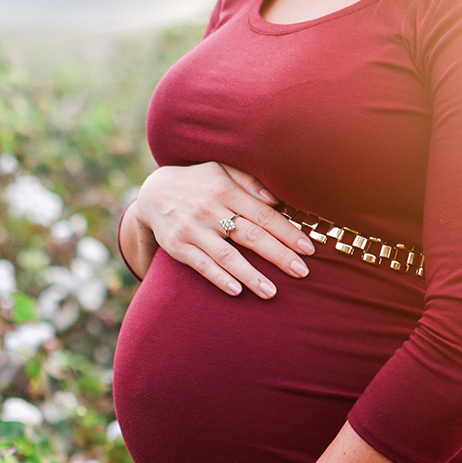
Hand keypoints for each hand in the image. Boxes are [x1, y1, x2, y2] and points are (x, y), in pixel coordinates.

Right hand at [132, 162, 315, 297]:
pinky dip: (218, 278)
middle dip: (278, 255)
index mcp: (225, 189)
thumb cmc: (199, 183)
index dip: (287, 232)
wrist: (153, 193)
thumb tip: (276, 199)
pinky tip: (236, 291)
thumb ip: (249, 181)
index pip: (263, 214)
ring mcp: (192, 229)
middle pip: (250, 235)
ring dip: (251, 275)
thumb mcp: (222, 170)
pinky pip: (201, 265)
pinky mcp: (177, 246)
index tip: (308, 249)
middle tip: (302, 272)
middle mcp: (209, 209)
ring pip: (227, 255)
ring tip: (271, 292)